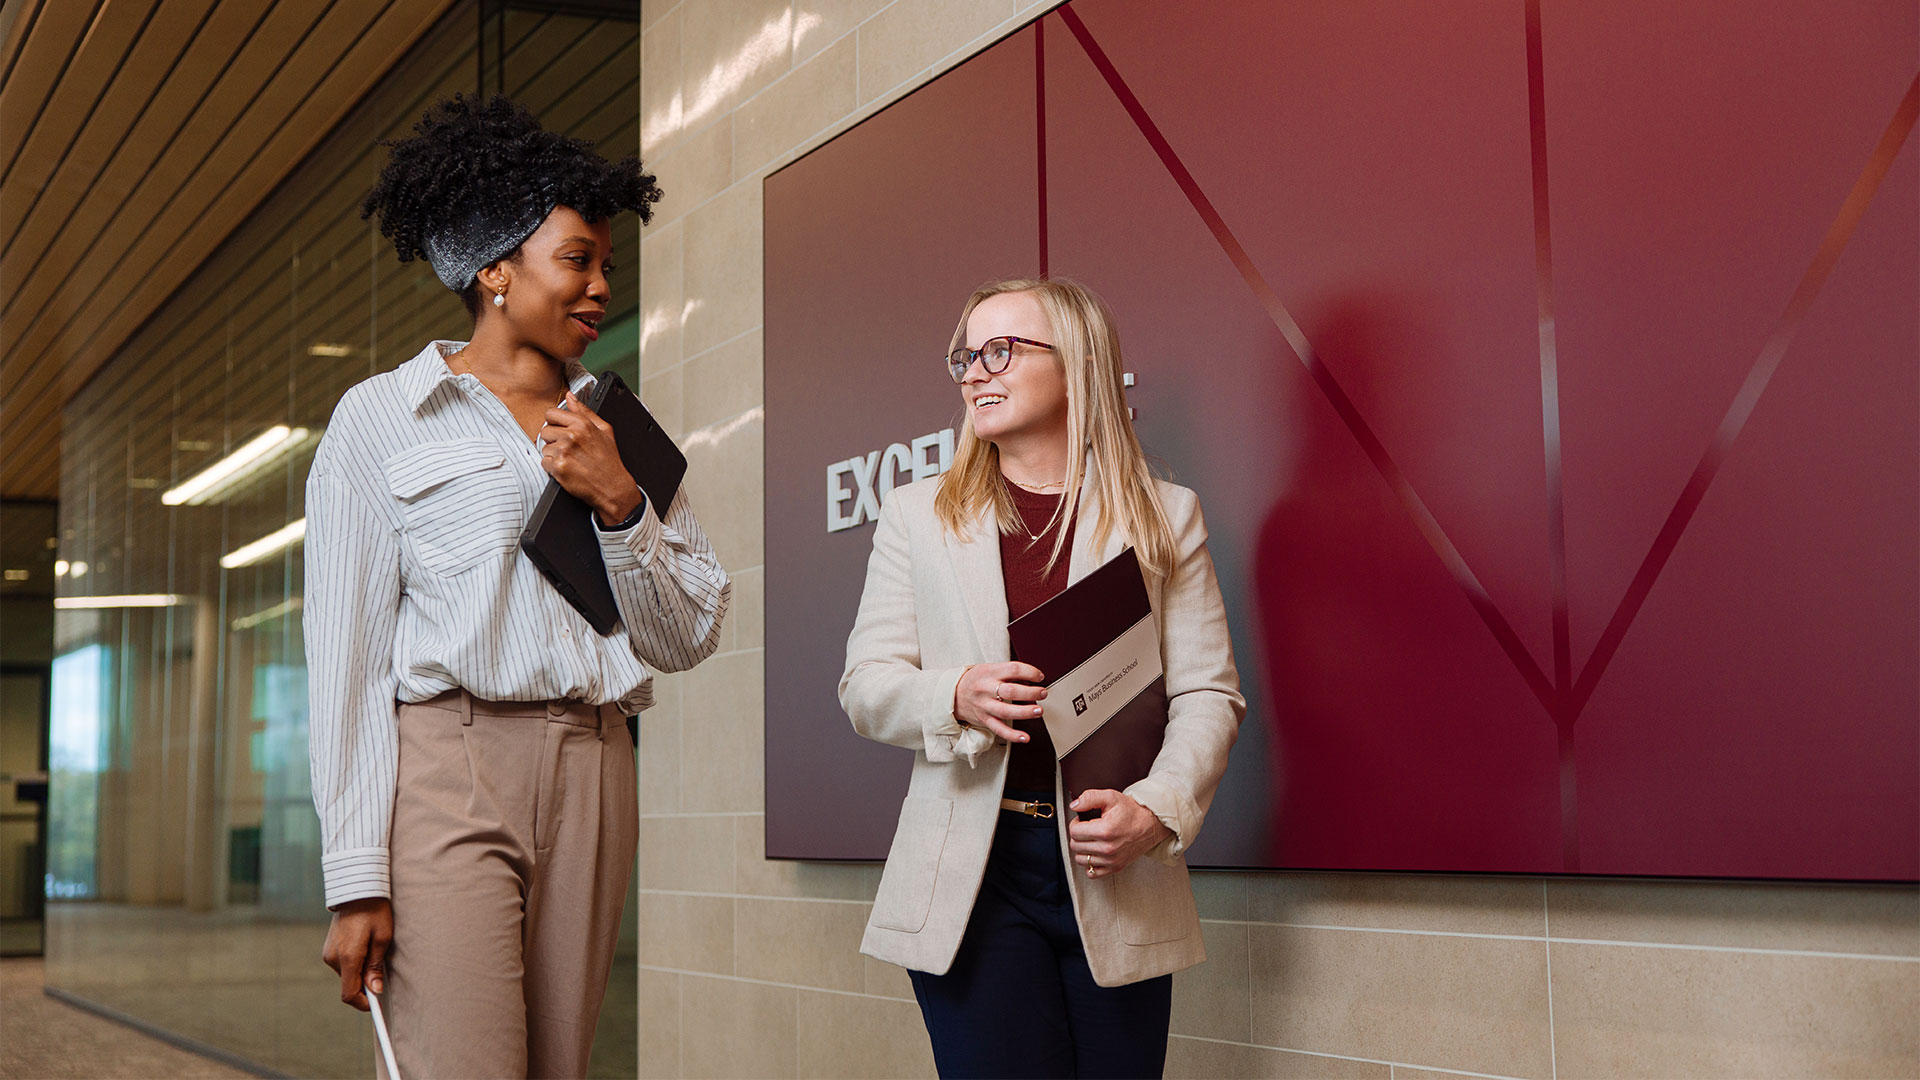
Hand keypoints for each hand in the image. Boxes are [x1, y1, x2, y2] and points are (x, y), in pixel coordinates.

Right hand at [322, 897, 392, 1011]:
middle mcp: (333, 958)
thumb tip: (374, 990)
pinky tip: (364, 948)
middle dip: (364, 986)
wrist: (357, 891)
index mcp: (348, 957)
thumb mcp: (383, 938)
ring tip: (374, 953)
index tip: (376, 1006)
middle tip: (381, 974)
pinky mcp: (328, 949)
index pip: (349, 994)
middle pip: (348, 985)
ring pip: (346, 975)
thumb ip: (375, 967)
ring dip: (359, 973)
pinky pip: (342, 965)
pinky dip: (354, 964)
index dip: (363, 1004)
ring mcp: (328, 953)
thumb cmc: (375, 912)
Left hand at [539, 390, 642, 524]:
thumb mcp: (604, 430)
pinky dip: (552, 468)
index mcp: (582, 424)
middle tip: (568, 449)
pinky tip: (567, 469)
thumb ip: (585, 411)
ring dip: (553, 455)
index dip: (554, 423)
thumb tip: (570, 396)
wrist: (612, 487)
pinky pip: (544, 463)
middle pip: (544, 431)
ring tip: (570, 460)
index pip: (551, 413)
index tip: (561, 431)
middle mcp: (572, 436)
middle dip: (553, 440)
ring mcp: (564, 452)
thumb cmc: (609, 460)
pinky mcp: (558, 467)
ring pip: (544, 448)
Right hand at [952, 661, 1046, 744]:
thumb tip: (1031, 679)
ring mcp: (984, 706)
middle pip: (1011, 691)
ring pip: (1006, 711)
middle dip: (1031, 693)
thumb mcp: (989, 668)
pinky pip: (999, 729)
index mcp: (989, 672)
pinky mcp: (984, 720)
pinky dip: (1013, 735)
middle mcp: (986, 689)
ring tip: (1038, 711)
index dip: (1030, 672)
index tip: (1040, 676)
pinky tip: (1025, 737)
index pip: (1013, 669)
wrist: (952, 694)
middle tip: (1042, 693)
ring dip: (1025, 712)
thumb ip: (1008, 672)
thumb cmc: (975, 680)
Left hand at [1067, 789, 1172, 878]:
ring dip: (1082, 849)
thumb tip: (1075, 805)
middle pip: (1075, 846)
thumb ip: (1089, 798)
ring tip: (1091, 839)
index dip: (1075, 823)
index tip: (1082, 821)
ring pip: (1081, 860)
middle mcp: (1108, 848)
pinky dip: (1090, 864)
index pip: (1074, 832)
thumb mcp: (1111, 797)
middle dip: (1078, 835)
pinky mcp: (1115, 868)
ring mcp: (1112, 860)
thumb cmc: (1132, 811)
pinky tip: (1095, 852)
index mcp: (1105, 830)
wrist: (1151, 824)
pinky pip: (1092, 873)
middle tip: (1088, 829)